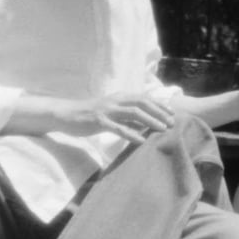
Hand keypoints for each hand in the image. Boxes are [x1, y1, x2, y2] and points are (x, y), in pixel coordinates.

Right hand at [57, 93, 174, 142]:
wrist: (66, 115)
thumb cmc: (89, 116)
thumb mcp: (111, 114)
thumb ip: (126, 117)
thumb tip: (145, 125)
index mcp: (119, 98)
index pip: (144, 98)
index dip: (159, 105)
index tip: (172, 113)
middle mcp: (115, 101)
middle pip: (143, 103)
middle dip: (159, 112)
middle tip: (171, 122)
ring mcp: (107, 110)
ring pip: (134, 113)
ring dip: (150, 120)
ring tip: (162, 129)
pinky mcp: (99, 121)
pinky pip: (118, 127)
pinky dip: (131, 133)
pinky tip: (141, 141)